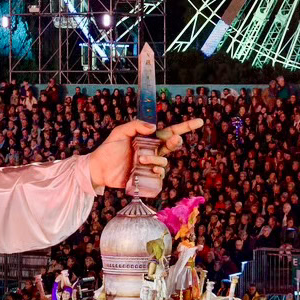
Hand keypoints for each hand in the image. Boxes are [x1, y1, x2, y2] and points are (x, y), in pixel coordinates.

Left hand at [87, 118, 204, 189]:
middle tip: (173, 140)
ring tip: (141, 160)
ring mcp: (150, 165)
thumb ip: (136, 125)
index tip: (200, 122)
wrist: (99, 169)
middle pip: (172, 146)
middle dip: (176, 143)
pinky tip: (150, 171)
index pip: (171, 131)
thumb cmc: (109, 149)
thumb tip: (154, 127)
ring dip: (156, 160)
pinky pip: (160, 176)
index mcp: (149, 139)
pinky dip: (158, 173)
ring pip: (164, 162)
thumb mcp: (120, 132)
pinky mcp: (147, 177)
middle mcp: (153, 151)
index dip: (186, 127)